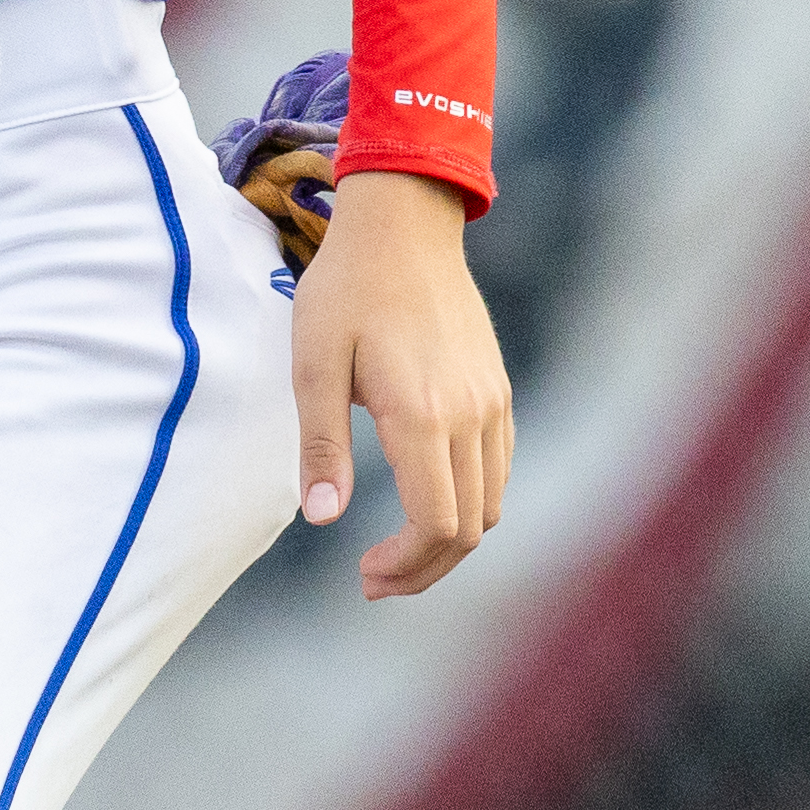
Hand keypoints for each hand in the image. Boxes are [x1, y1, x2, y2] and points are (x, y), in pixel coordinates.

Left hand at [292, 168, 513, 598]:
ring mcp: (492, 403)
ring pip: (492, 503)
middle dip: (425, 569)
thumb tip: (322, 518)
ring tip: (396, 554)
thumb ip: (320, 445)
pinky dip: (468, 503)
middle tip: (372, 582)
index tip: (362, 576)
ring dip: (449, 542)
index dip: (405, 566)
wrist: (403, 227)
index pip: (438, 525)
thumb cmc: (344, 291)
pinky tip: (424, 503)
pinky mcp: (497, 391)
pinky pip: (497, 469)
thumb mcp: (311, 365)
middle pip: (471, 529)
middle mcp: (471, 416)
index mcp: (423, 415)